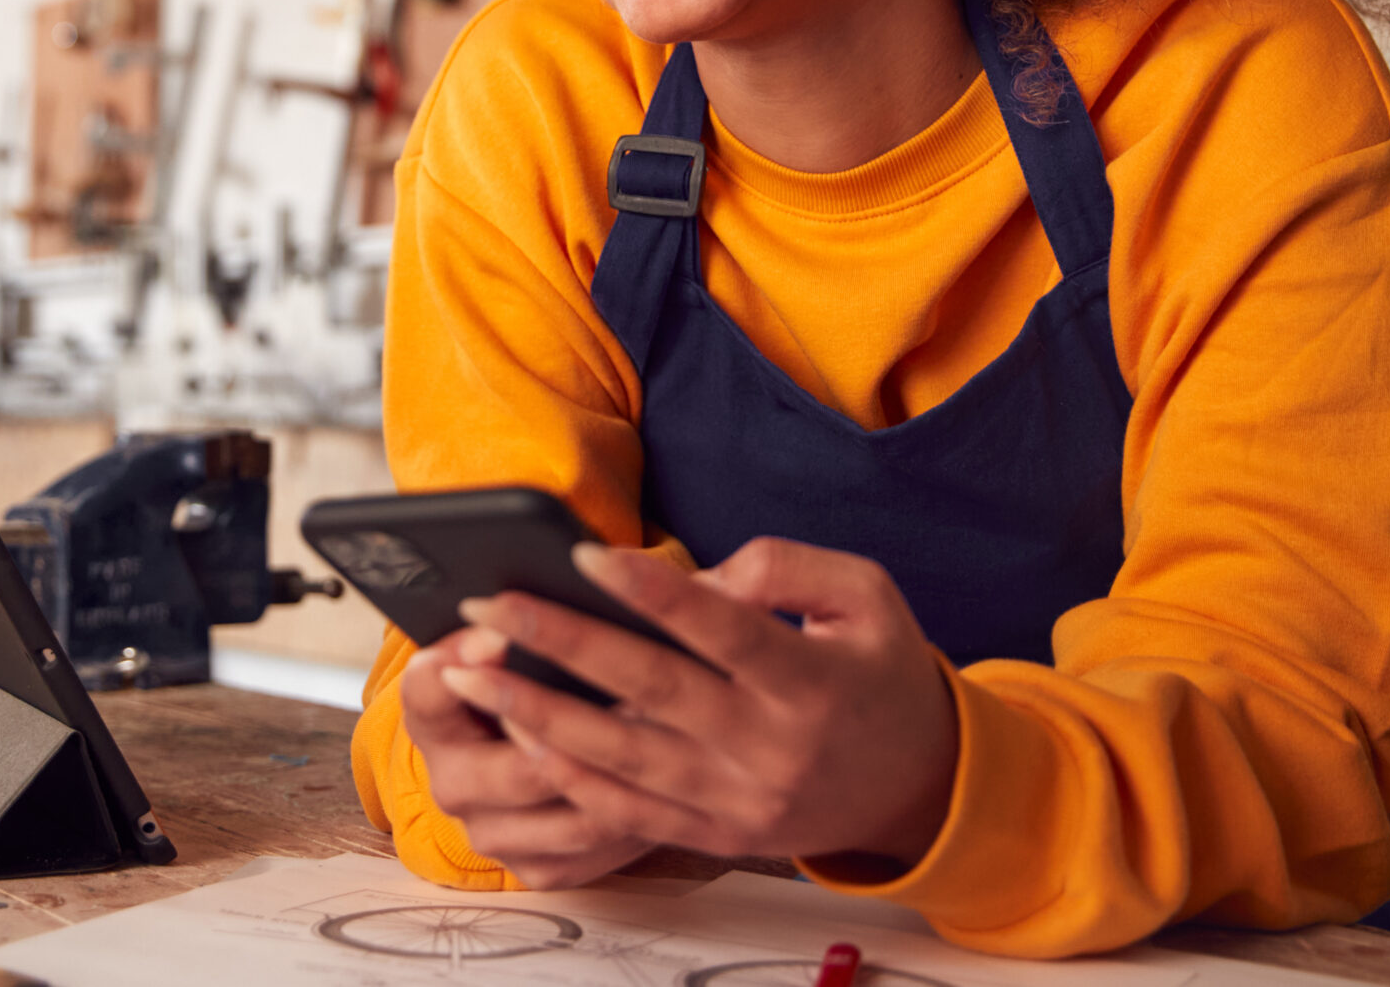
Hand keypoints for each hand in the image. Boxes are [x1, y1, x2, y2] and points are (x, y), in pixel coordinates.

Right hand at [398, 625, 651, 887]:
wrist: (525, 751)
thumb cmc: (530, 675)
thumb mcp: (513, 637)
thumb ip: (521, 622)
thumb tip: (512, 620)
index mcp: (431, 714)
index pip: (430, 688)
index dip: (468, 662)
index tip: (504, 635)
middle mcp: (450, 780)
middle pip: (515, 767)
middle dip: (583, 734)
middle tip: (641, 694)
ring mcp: (491, 831)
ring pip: (568, 813)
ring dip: (624, 774)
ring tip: (675, 733)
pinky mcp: (534, 867)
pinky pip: (595, 847)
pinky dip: (637, 813)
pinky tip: (672, 779)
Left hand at [435, 538, 959, 868]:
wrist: (919, 785)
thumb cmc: (880, 672)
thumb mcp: (865, 597)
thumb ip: (785, 568)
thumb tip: (698, 575)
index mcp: (808, 682)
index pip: (719, 629)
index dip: (651, 592)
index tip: (583, 555)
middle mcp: (767, 748)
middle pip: (650, 691)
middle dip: (559, 643)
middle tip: (488, 605)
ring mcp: (736, 800)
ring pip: (622, 758)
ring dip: (537, 713)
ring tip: (470, 674)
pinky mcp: (714, 834)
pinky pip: (628, 809)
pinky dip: (569, 774)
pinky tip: (518, 736)